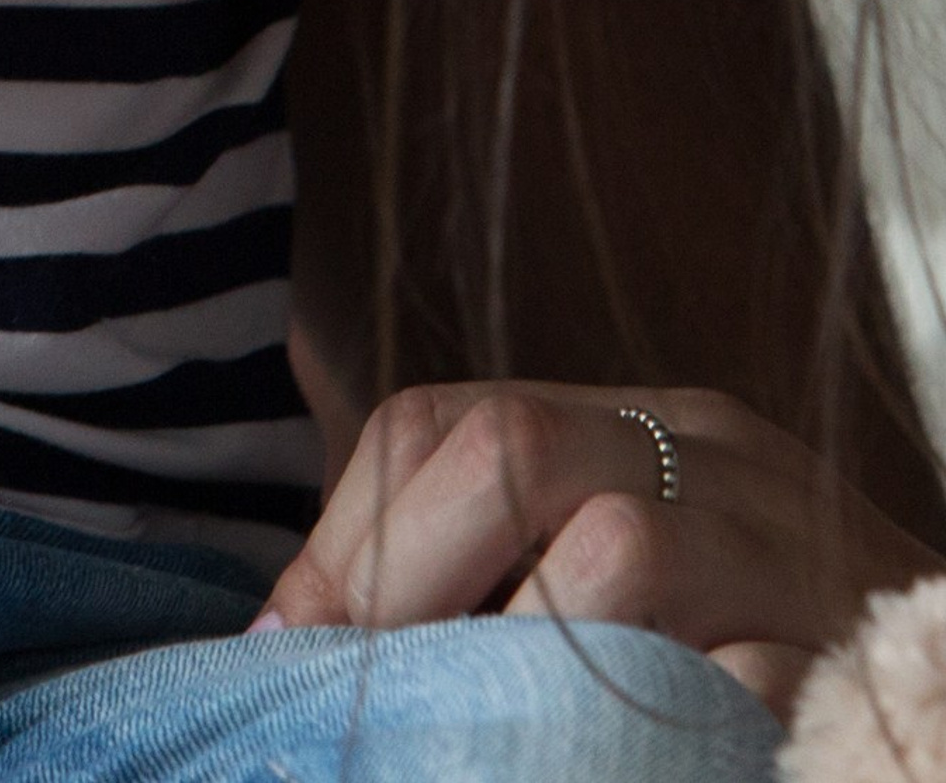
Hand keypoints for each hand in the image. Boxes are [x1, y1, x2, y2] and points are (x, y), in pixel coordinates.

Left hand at [263, 380, 941, 718]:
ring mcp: (791, 546)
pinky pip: (727, 682)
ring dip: (519, 662)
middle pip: (508, 450)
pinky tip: (605, 759)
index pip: (443, 420)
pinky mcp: (848, 655)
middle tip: (372, 700)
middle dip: (403, 579)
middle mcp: (716, 455)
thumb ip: (494, 576)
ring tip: (486, 738)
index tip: (292, 653)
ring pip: (615, 551)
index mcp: (641, 426)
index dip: (348, 541)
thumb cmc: (764, 654)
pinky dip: (640, 731)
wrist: (944, 700)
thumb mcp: (627, 583)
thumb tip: (289, 643)